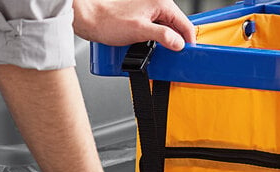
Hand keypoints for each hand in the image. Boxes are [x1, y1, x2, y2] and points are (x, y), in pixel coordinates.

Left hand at [72, 0, 195, 51]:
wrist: (90, 19)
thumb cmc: (109, 21)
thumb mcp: (141, 32)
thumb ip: (163, 37)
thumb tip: (179, 43)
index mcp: (160, 1)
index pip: (184, 23)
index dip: (189, 41)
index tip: (189, 54)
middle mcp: (156, 1)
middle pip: (176, 25)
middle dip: (176, 42)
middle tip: (175, 57)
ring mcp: (148, 7)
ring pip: (166, 27)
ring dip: (165, 41)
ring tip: (161, 53)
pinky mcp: (141, 14)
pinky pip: (156, 28)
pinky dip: (156, 39)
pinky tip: (151, 47)